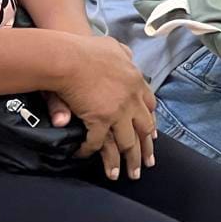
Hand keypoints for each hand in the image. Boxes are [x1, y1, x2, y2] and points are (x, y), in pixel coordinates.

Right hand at [55, 37, 156, 179]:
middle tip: (148, 164)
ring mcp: (118, 111)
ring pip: (128, 142)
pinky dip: (91, 152)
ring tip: (128, 175)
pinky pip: (98, 143)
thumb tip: (129, 54)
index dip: (150, 120)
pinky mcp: (101, 120)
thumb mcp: (111, 46)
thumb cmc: (86, 49)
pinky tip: (85, 156)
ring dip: (128, 161)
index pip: (149, 105)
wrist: (68, 56)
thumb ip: (121, 52)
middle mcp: (131, 98)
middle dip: (146, 148)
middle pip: (144, 128)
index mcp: (135, 81)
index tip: (152, 134)